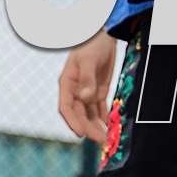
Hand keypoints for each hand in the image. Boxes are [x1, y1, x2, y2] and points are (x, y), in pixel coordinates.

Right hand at [58, 29, 116, 144]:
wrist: (103, 35)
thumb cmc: (91, 44)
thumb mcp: (88, 60)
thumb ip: (87, 79)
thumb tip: (85, 97)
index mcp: (67, 84)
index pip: (66, 107)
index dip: (72, 122)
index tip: (81, 134)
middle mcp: (75, 91)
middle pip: (80, 115)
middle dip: (89, 129)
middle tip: (101, 141)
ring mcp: (86, 92)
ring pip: (90, 115)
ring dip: (97, 127)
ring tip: (107, 140)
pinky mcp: (98, 92)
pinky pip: (100, 109)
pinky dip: (104, 119)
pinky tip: (110, 129)